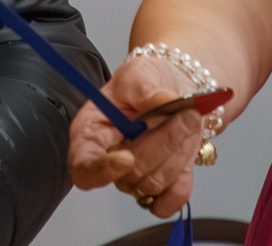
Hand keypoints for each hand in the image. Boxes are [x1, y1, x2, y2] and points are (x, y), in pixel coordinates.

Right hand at [68, 55, 201, 217]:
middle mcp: (109, 161)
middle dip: (162, 143)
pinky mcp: (161, 187)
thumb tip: (163, 100)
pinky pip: (171, 198)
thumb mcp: (138, 72)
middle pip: (130, 175)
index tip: (126, 158)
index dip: (102, 170)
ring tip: (187, 119)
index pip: (85, 169)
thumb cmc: (145, 80)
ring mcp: (135, 177)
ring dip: (178, 151)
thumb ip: (144, 87)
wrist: (175, 88)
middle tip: (184, 113)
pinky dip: (184, 177)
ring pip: (155, 185)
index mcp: (91, 133)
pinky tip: (187, 150)